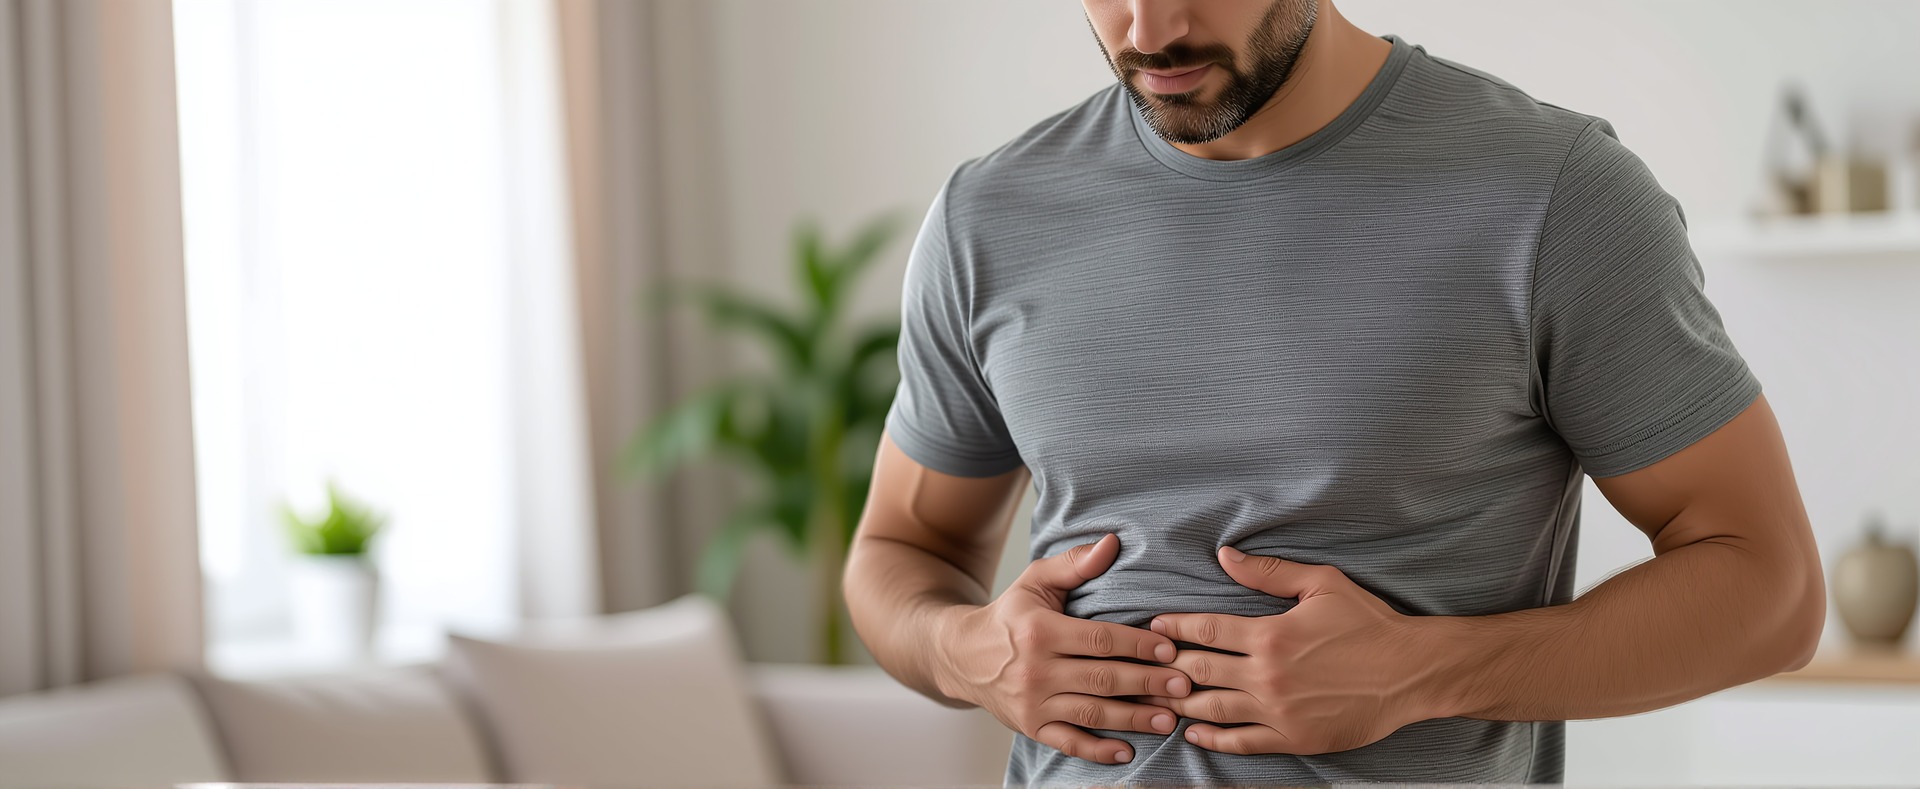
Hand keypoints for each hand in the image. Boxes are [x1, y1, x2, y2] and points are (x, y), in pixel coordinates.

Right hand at [932, 533, 1192, 764]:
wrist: (962, 656)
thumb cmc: (1009, 615)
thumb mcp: (1035, 581)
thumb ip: (1075, 564)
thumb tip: (1112, 543)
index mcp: (1040, 631)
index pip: (1100, 640)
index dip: (1138, 645)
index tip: (1170, 648)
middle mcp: (1036, 670)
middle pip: (1102, 679)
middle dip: (1147, 683)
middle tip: (1184, 685)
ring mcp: (1033, 703)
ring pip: (1092, 714)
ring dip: (1133, 718)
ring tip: (1169, 718)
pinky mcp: (1031, 727)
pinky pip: (1069, 743)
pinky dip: (1098, 751)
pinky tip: (1127, 751)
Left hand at [1132, 546, 1440, 755]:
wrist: (1411, 673)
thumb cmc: (1368, 624)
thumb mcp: (1321, 584)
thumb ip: (1268, 572)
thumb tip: (1224, 555)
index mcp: (1270, 634)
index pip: (1205, 631)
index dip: (1173, 630)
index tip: (1153, 629)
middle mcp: (1267, 675)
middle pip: (1199, 672)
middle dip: (1167, 668)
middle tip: (1145, 665)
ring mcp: (1278, 711)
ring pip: (1212, 710)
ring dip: (1181, 704)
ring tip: (1158, 698)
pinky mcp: (1293, 738)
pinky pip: (1241, 742)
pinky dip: (1212, 738)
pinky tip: (1193, 733)